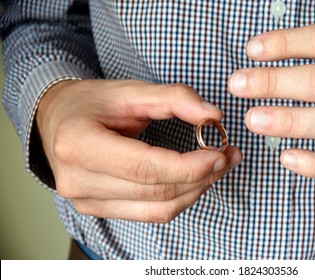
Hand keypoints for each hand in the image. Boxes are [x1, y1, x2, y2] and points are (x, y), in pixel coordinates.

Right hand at [36, 80, 241, 221]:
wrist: (57, 119)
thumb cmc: (92, 102)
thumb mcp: (131, 90)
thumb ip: (174, 99)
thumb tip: (214, 116)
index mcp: (79, 145)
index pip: (145, 168)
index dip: (189, 166)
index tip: (221, 154)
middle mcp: (78, 180)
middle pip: (155, 192)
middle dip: (200, 178)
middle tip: (228, 157)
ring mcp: (85, 201)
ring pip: (156, 210)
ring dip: (194, 191)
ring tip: (217, 168)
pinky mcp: (97, 209)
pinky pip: (148, 214)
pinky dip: (177, 199)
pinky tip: (193, 180)